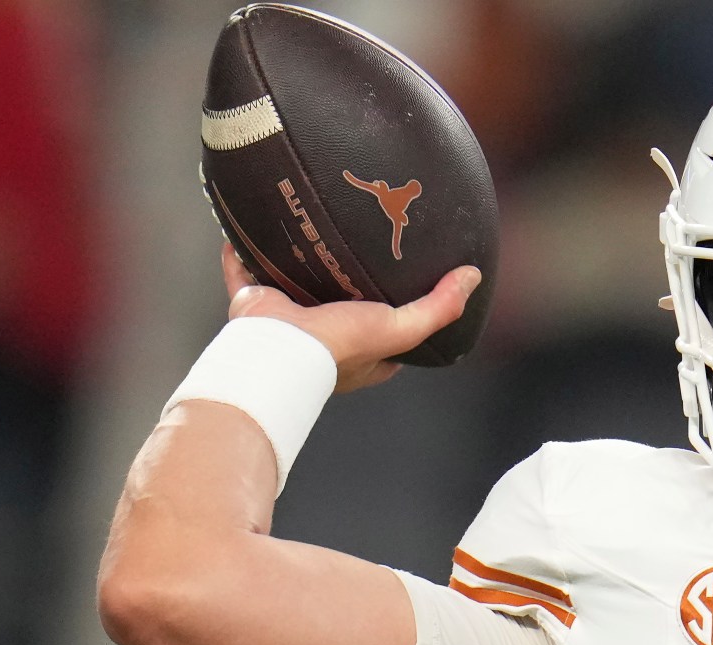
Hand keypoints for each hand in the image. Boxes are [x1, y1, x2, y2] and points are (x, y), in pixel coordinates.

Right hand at [220, 244, 479, 393]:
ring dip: (296, 260)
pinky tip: (243, 229)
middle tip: (352, 241)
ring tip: (304, 225)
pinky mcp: (253, 305)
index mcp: (360, 352)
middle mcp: (322, 338)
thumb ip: (439, 308)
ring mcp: (287, 321)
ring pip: (293, 283)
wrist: (279, 351)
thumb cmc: (341, 347)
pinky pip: (244, 272)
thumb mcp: (401, 329)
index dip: (398, 306)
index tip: (404, 277)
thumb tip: (472, 276)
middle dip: (344, 277)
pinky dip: (241, 255)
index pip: (387, 328)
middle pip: (338, 299)